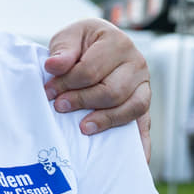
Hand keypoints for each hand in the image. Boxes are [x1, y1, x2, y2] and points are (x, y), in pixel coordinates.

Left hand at [45, 18, 150, 159]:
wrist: (98, 45)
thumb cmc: (82, 44)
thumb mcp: (70, 36)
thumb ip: (63, 49)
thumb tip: (54, 66)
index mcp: (117, 42)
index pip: (90, 70)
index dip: (66, 83)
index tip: (48, 92)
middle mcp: (136, 63)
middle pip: (111, 91)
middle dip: (82, 102)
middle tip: (59, 107)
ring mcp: (144, 85)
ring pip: (130, 108)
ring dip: (104, 120)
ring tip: (82, 128)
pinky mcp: (144, 102)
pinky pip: (144, 123)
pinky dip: (140, 142)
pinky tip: (134, 157)